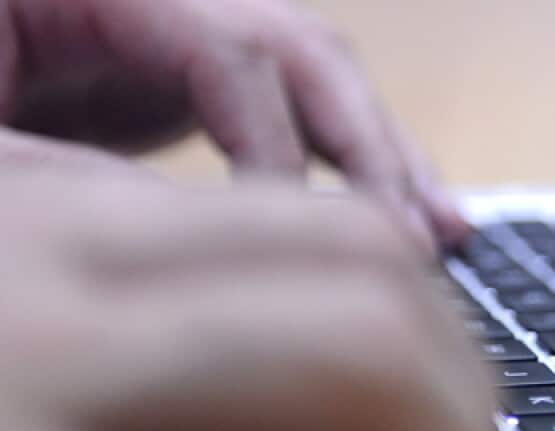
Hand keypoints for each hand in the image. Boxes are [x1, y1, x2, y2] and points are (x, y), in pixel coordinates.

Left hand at [0, 0, 468, 247]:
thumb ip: (92, 193)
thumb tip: (239, 246)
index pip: (231, 48)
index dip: (278, 147)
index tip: (297, 248)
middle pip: (297, 48)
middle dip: (372, 148)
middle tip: (428, 238)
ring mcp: (160, 39)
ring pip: (305, 87)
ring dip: (376, 165)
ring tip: (442, 236)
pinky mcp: (162, 87)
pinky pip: (274, 125)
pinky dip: (326, 181)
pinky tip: (374, 228)